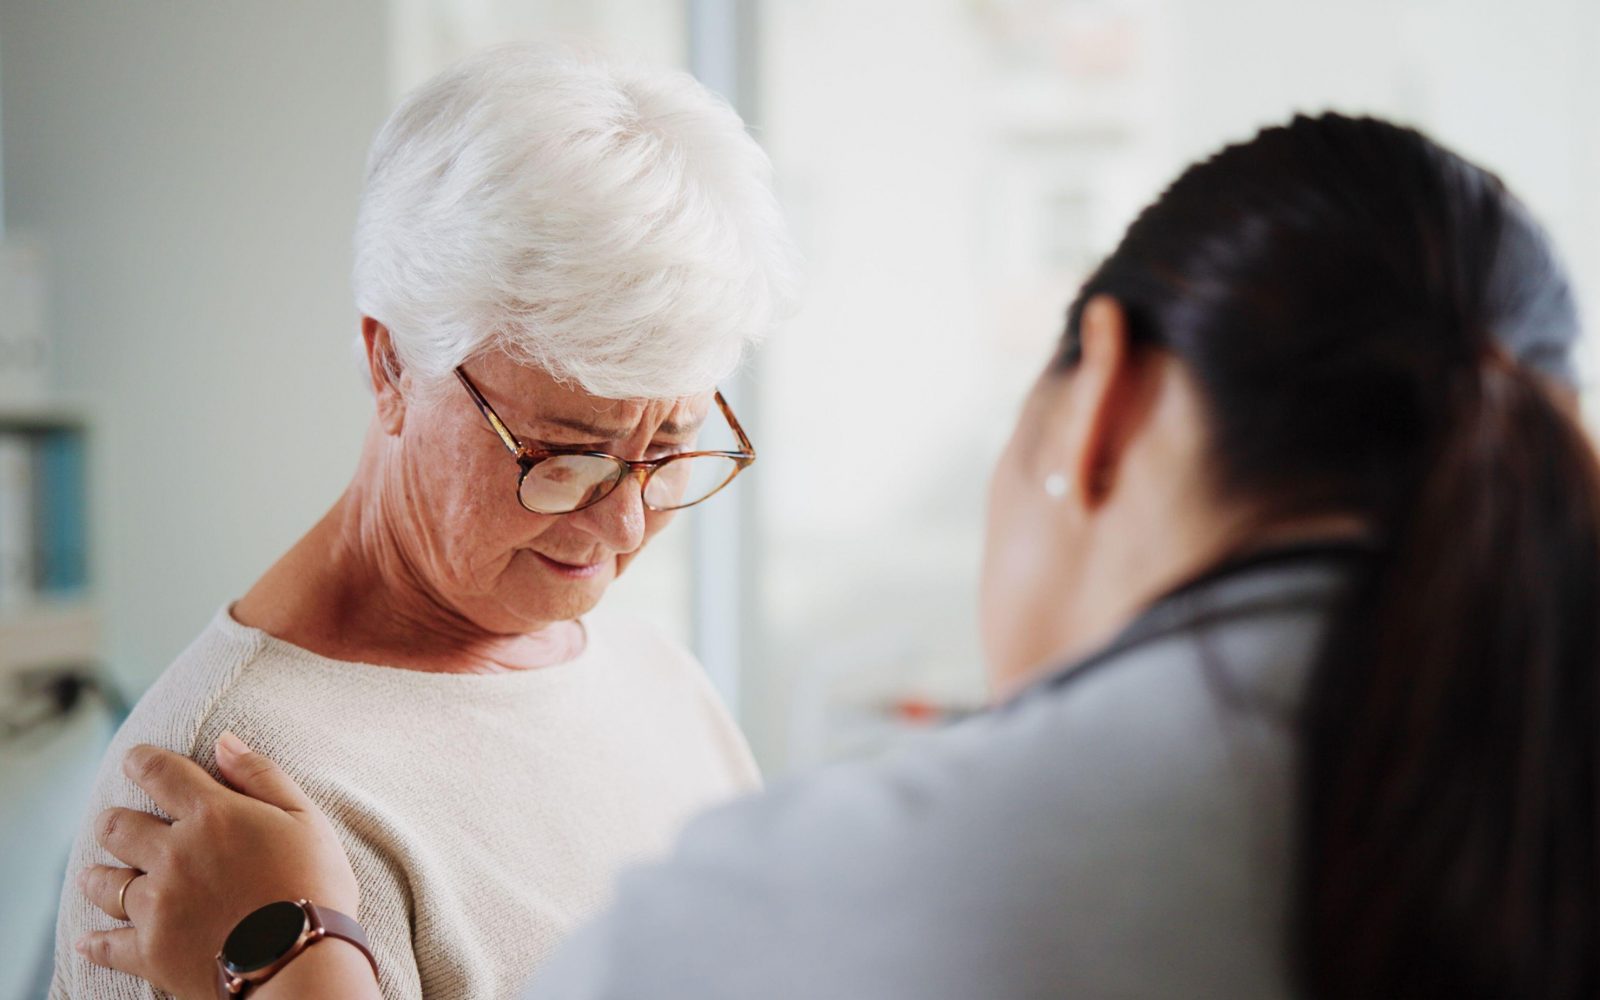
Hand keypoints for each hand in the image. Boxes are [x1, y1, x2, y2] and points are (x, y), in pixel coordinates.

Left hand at [75, 732, 359, 999]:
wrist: (302, 962)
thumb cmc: (315, 886)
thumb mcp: (305, 819)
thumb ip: (261, 776)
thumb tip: (224, 741)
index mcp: (211, 815)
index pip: (161, 773)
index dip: (142, 761)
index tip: (133, 759)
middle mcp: (173, 854)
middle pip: (119, 828)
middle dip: (114, 821)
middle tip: (114, 823)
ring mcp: (157, 905)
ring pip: (106, 883)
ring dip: (98, 876)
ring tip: (93, 876)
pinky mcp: (151, 952)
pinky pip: (108, 945)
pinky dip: (96, 942)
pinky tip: (87, 940)